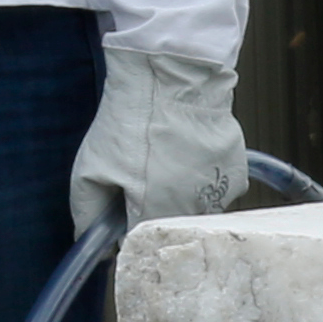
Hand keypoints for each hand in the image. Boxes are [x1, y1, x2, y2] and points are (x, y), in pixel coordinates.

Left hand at [69, 45, 245, 234]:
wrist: (169, 80)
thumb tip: (90, 242)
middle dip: (153, 207)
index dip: (124, 222)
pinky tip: (189, 152)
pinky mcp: (236, 175)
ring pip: (194, 210)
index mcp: (151, 216)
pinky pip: (218, 189)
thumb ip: (86, 213)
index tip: (121, 201)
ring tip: (167, 160)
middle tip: (143, 174)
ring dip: (182, 194)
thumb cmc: (131, 120)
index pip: (135, 242)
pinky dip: (204, 177)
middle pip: (167, 226)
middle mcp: (189, 213)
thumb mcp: (89, 169)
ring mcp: (218, 195)